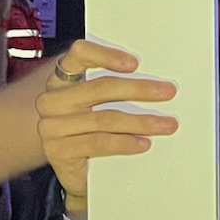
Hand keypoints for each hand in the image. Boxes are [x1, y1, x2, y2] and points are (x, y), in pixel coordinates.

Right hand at [35, 40, 177, 219]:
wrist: (69, 164)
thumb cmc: (89, 127)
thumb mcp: (97, 103)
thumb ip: (116, 89)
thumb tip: (156, 83)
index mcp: (62, 79)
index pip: (78, 55)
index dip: (105, 55)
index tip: (134, 63)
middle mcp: (52, 100)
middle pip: (99, 88)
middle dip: (138, 89)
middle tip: (167, 92)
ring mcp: (52, 127)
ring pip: (103, 118)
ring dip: (140, 121)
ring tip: (165, 124)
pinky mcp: (58, 152)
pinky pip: (98, 143)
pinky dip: (124, 142)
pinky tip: (143, 143)